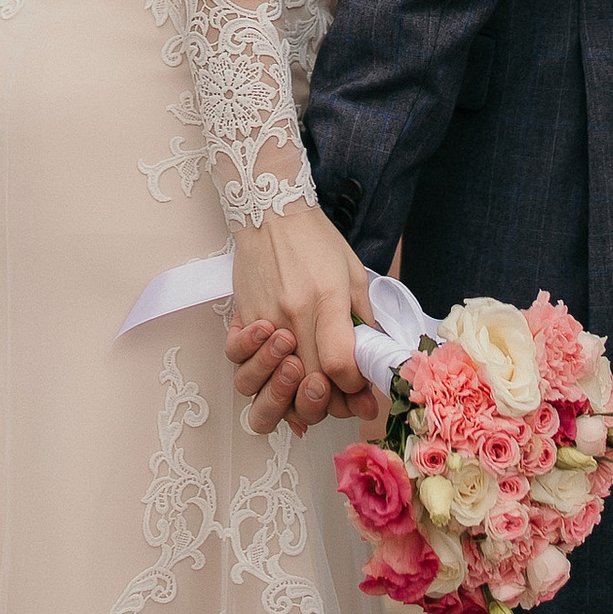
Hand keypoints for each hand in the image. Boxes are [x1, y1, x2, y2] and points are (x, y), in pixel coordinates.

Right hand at [228, 203, 377, 434]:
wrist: (272, 211)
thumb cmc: (317, 241)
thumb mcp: (353, 275)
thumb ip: (363, 320)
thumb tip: (373, 360)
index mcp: (326, 300)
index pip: (341, 366)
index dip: (354, 387)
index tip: (359, 382)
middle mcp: (292, 315)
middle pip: (307, 384)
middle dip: (329, 402)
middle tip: (338, 395)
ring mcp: (263, 319)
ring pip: (266, 385)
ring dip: (288, 398)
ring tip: (305, 385)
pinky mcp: (242, 318)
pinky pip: (239, 362)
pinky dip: (256, 377)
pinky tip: (276, 374)